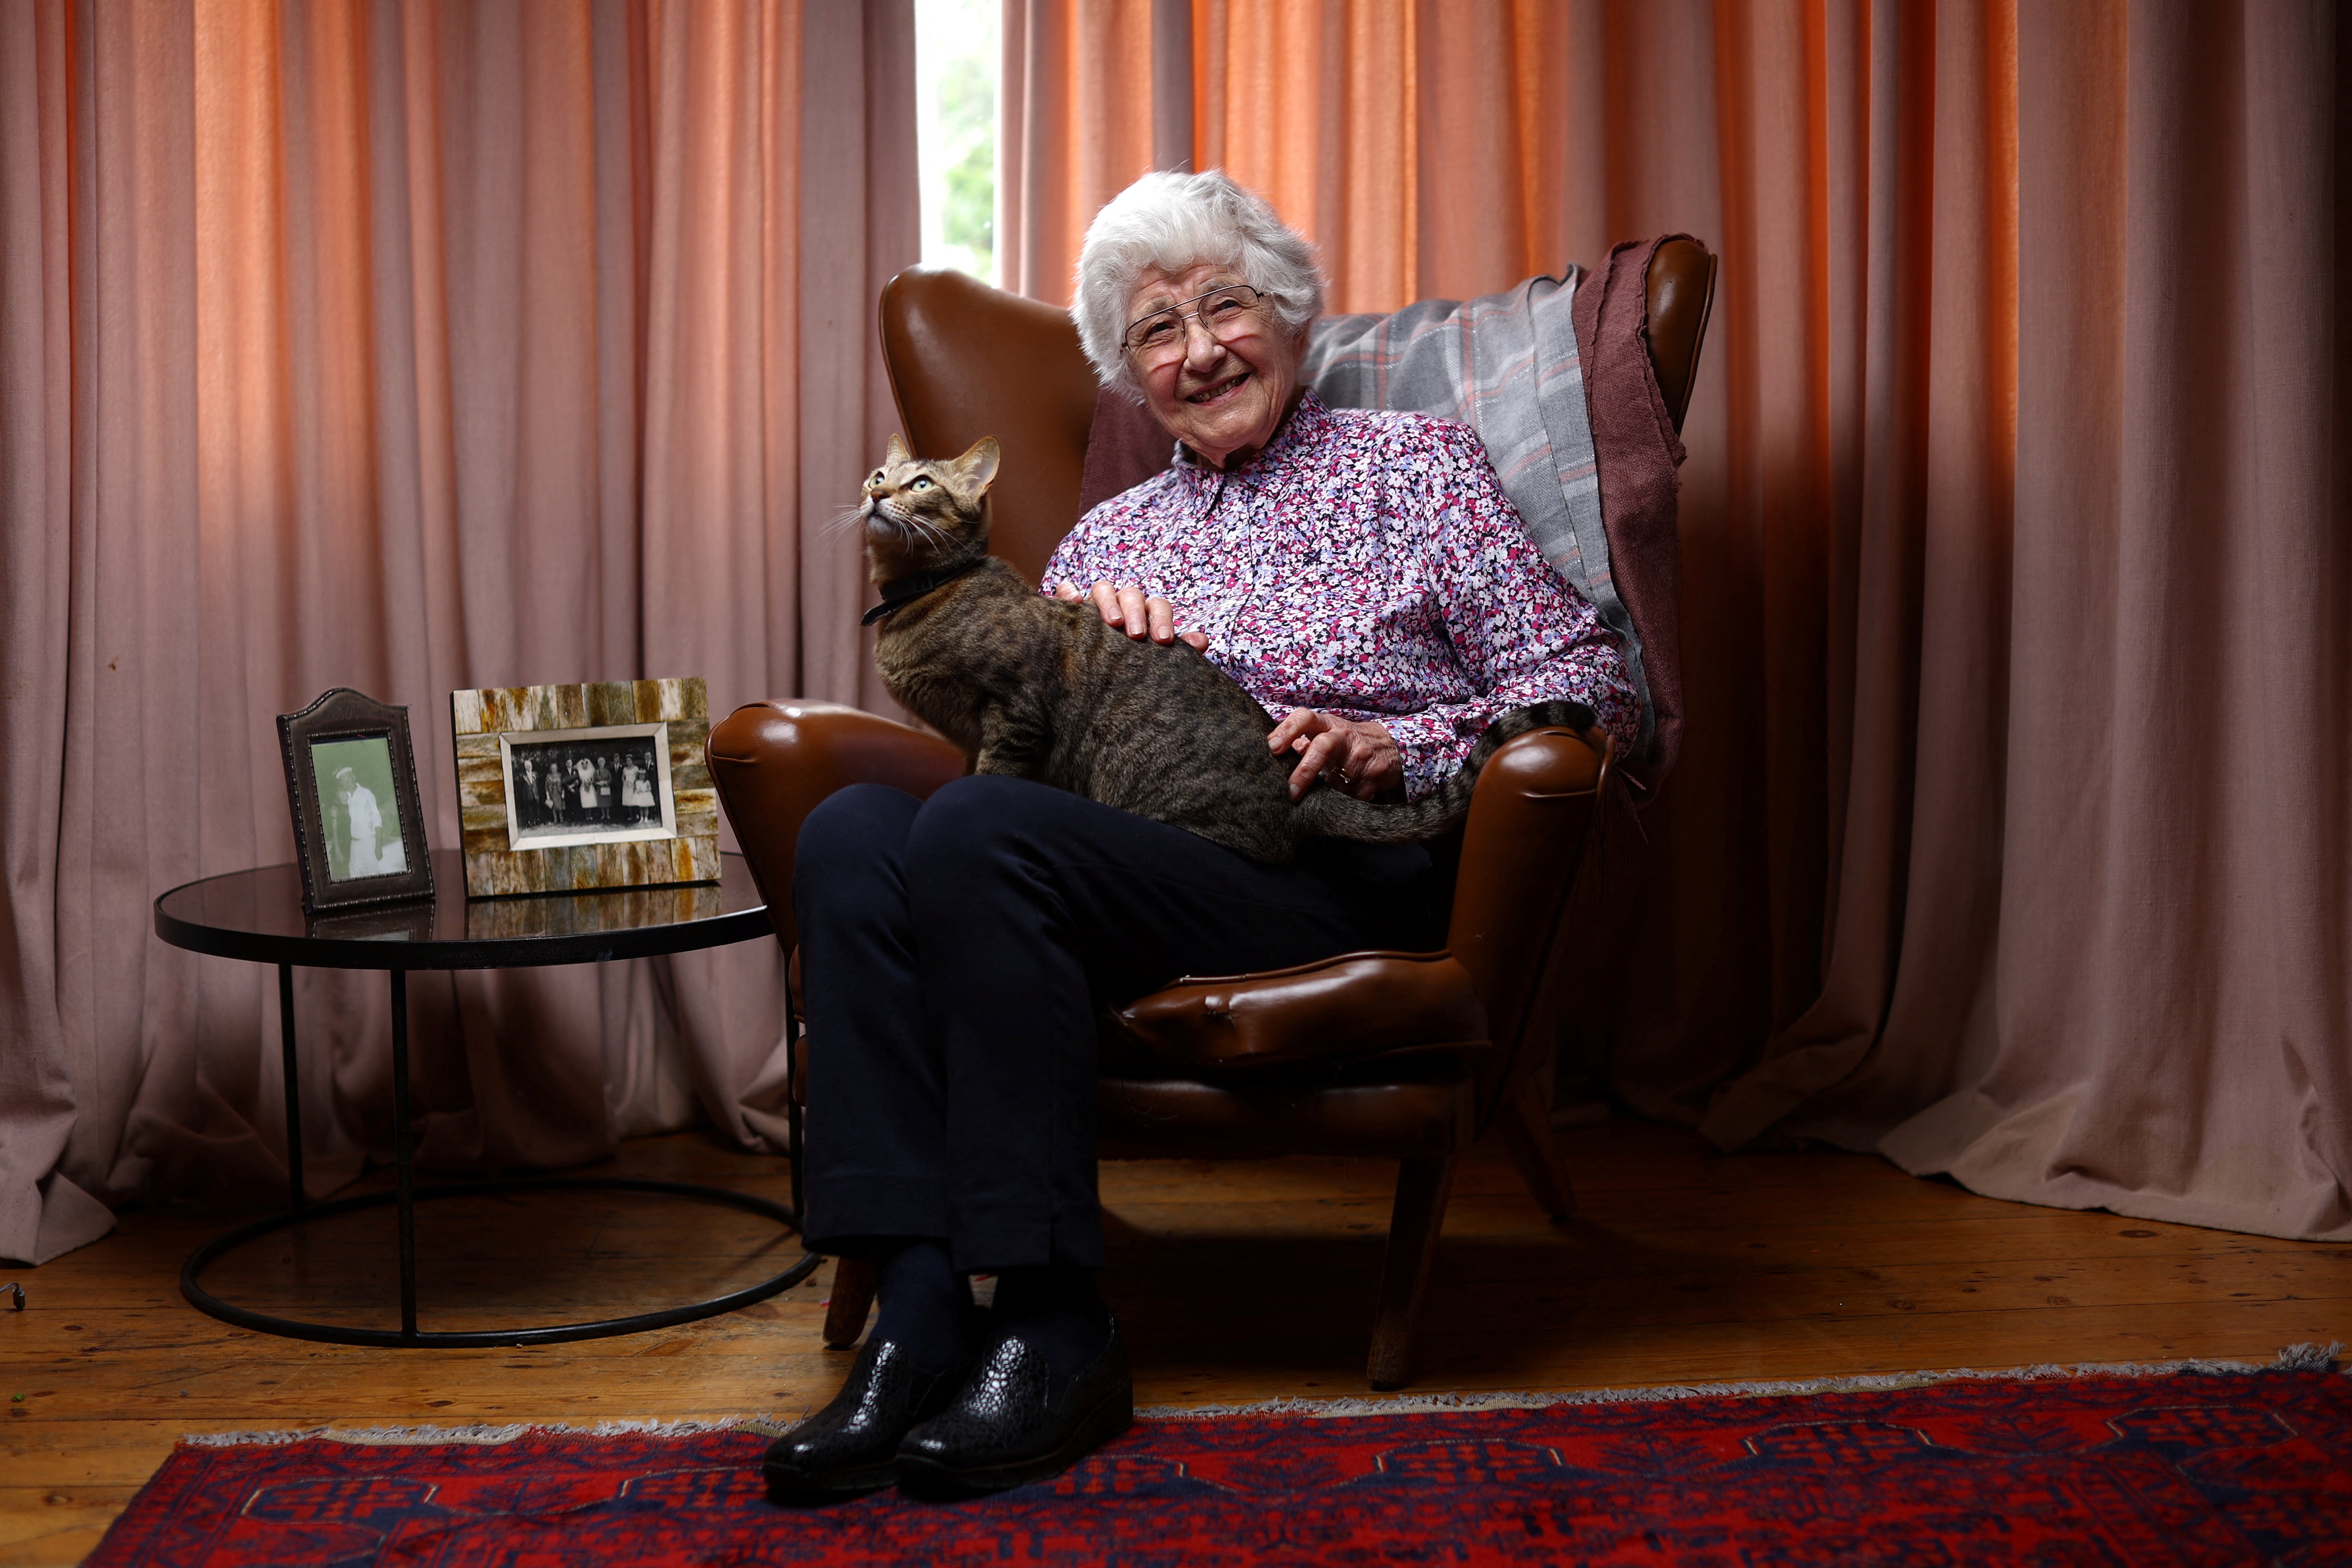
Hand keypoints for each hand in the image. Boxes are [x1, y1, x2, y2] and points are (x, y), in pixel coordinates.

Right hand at [1055, 580, 1209, 650]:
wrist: (1100, 677)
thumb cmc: (1134, 665)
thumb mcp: (1157, 660)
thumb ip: (1179, 651)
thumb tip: (1201, 641)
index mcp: (1147, 614)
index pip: (1158, 606)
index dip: (1163, 620)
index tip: (1163, 641)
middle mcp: (1124, 604)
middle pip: (1132, 594)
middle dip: (1136, 612)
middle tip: (1136, 635)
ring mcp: (1098, 602)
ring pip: (1103, 588)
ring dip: (1108, 602)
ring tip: (1111, 623)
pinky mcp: (1072, 606)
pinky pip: (1067, 590)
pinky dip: (1069, 592)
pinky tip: (1074, 603)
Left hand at [1268, 710, 1401, 800]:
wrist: (1393, 748)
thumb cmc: (1349, 741)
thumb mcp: (1328, 732)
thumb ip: (1303, 741)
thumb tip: (1275, 752)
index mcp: (1329, 725)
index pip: (1305, 718)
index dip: (1287, 730)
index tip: (1272, 748)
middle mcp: (1345, 738)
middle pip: (1323, 747)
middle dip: (1304, 771)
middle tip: (1289, 792)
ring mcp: (1361, 759)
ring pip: (1334, 781)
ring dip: (1318, 795)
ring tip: (1309, 802)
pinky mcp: (1371, 781)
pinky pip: (1347, 799)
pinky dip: (1335, 804)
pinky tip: (1330, 805)